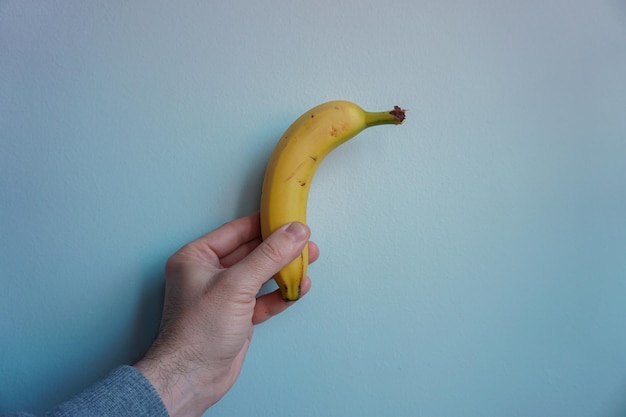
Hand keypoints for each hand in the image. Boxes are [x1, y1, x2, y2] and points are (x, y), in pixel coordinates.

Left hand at [134, 212, 317, 416]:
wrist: (191, 377)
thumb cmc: (197, 331)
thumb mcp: (236, 284)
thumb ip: (268, 256)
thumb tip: (294, 232)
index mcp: (197, 257)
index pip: (236, 231)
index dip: (265, 224)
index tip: (290, 219)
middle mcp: (209, 273)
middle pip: (252, 252)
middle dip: (280, 248)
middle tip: (305, 242)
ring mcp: (224, 296)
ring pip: (260, 275)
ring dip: (284, 270)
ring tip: (308, 261)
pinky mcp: (237, 316)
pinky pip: (263, 298)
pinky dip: (280, 294)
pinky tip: (297, 289)